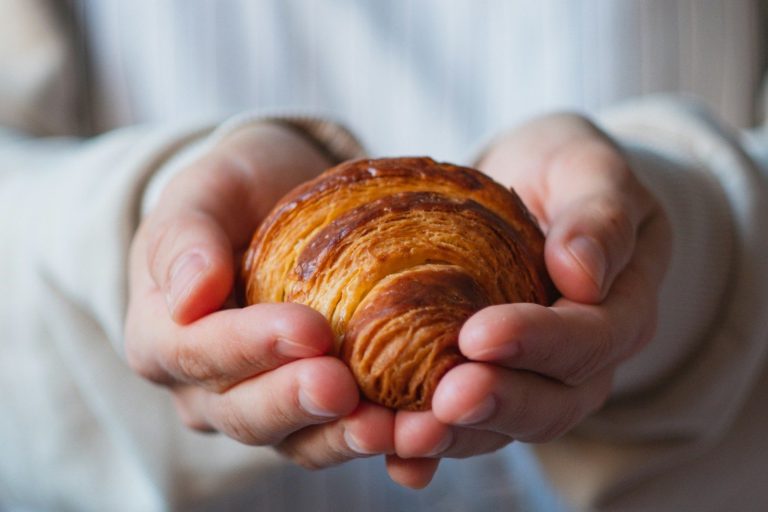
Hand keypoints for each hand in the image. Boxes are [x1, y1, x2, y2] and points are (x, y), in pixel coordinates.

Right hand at [125, 123, 394, 469]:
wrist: (282, 204)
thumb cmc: (236, 193)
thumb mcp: (204, 192)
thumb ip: (183, 238)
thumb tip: (189, 298)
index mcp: (163, 336)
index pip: (194, 352)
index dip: (248, 347)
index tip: (307, 329)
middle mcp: (207, 388)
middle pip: (244, 412)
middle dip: (296, 402)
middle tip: (343, 387)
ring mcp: (263, 405)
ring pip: (297, 439)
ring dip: (343, 438)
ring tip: (391, 427)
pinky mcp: (315, 412)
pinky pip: (341, 435)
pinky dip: (379, 440)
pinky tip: (417, 432)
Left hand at [385, 113, 671, 485]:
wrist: (529, 189)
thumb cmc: (562, 171)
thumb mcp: (588, 167)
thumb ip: (600, 214)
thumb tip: (583, 274)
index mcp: (619, 308)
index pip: (590, 339)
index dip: (538, 344)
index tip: (478, 334)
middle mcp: (581, 360)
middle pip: (552, 402)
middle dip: (497, 404)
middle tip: (444, 401)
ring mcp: (533, 378)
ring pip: (505, 425)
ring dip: (456, 437)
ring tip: (403, 436)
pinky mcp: (488, 381)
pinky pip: (466, 422)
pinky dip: (432, 447)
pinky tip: (395, 458)